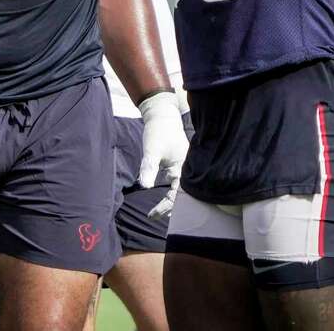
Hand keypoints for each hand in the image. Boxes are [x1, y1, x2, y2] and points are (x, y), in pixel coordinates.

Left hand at [138, 91, 188, 218]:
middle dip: (172, 209)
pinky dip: (174, 191)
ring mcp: (185, 167)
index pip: (176, 196)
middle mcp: (187, 170)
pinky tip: (168, 196)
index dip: (164, 207)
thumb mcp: (151, 151)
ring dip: (173, 201)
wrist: (163, 116)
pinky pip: (180, 182)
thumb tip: (145, 187)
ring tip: (161, 212)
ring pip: (182, 190)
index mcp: (183, 169)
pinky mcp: (181, 164)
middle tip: (156, 218)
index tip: (151, 215)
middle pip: (183, 196)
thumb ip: (148, 168)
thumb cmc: (157, 132)